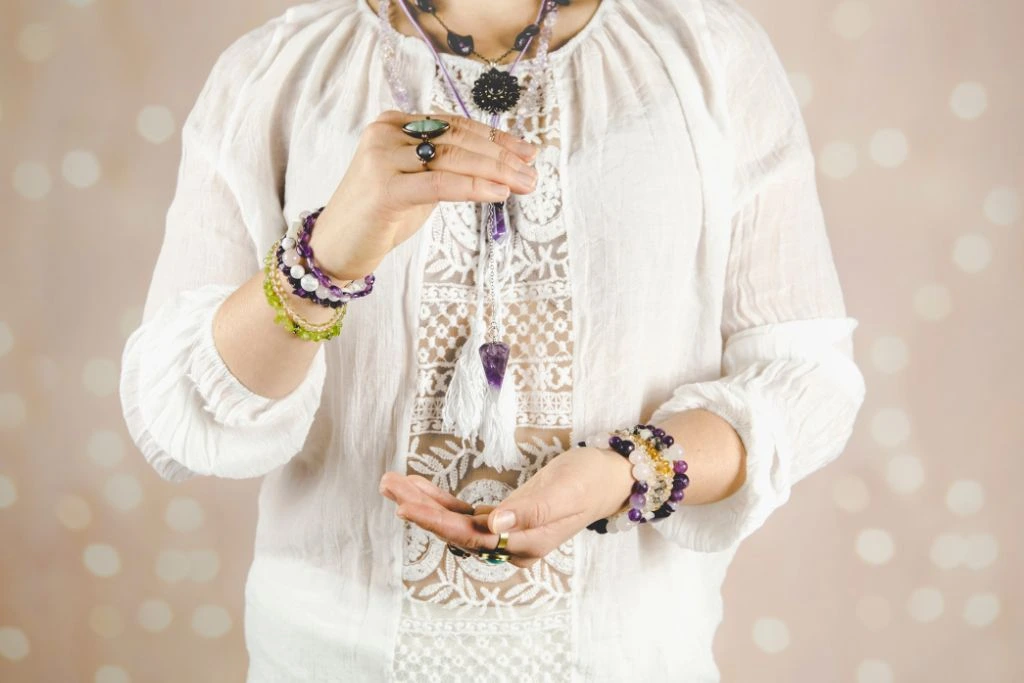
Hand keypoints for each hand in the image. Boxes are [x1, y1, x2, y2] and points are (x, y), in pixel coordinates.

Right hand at [310, 110, 540, 280]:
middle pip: (457, 139)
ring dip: (496, 170)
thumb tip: (498, 162)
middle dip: (502, 155)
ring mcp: (382, 159)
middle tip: (533, 170)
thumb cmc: (378, 217)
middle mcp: (386, 134)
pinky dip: (473, 187)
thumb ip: (444, 165)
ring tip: (524, 183)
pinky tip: (498, 193)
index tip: (527, 151)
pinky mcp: (384, 189)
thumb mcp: (415, 182)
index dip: (495, 137)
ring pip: (452, 158)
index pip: (454, 125)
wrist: (335, 248)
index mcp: (393, 123)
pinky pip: (440, 184)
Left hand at [378, 446, 634, 568]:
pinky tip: (420, 487)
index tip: (406, 506)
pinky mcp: (505, 516)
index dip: (436, 521)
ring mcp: (507, 531)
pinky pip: (466, 512)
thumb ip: (528, 511)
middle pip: (456, 530)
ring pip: (457, 521)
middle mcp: (511, 543)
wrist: (610, 476)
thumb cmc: (589, 480)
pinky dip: (441, 500)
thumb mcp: (562, 492)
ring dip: (424, 503)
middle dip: (419, 509)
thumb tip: (493, 524)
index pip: (471, 535)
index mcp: (525, 543)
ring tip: (393, 483)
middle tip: (388, 486)